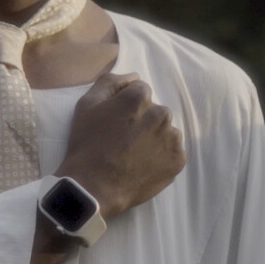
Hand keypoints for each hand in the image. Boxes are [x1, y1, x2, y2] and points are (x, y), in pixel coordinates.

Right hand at [54, 72, 185, 219]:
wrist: (93, 188)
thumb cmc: (86, 145)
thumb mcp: (86, 105)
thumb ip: (111, 82)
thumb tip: (134, 75)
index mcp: (140, 98)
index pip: (140, 91)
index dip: (127, 106)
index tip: (117, 122)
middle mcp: (162, 114)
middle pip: (156, 111)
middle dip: (143, 120)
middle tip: (125, 140)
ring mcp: (172, 139)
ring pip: (166, 131)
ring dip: (155, 138)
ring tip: (134, 154)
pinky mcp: (178, 160)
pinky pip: (173, 152)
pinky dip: (162, 156)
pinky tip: (143, 165)